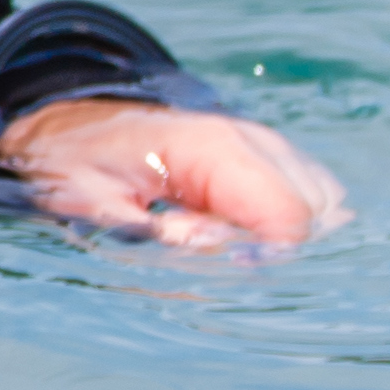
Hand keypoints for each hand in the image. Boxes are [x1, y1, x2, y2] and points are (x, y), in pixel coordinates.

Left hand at [0, 99, 347, 249]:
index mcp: (212, 147)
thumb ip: (156, 236)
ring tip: (212, 232)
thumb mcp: (96, 207)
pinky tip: (228, 224)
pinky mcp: (264, 155)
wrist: (68, 127)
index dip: (266, 256)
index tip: (221, 262)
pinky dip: (279, 220)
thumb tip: (212, 246)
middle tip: (208, 247)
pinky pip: (304, 194)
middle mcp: (250, 138)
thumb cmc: (78, 166)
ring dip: (278, 233)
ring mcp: (263, 142)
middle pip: (315, 211)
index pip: (290, 217)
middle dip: (273, 245)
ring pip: (321, 203)